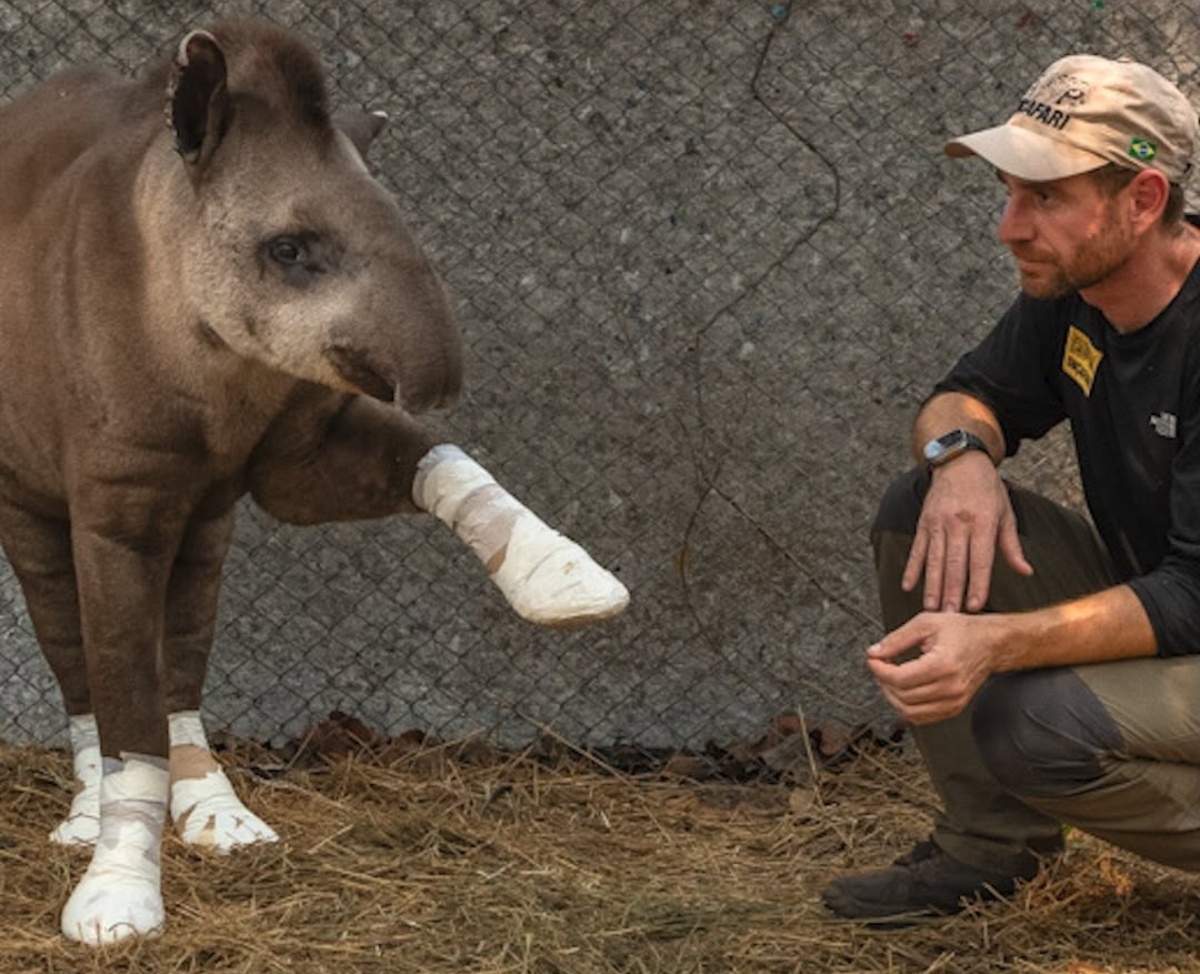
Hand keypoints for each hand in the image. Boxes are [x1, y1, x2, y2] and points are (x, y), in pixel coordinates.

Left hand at [867, 611, 998, 723]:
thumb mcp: (926, 624)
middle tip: (881, 666)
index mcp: (944, 664)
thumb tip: (874, 653)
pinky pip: (922, 718)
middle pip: (903, 696)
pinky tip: (903, 691)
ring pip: (910, 711)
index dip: (880, 670)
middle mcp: (951, 687)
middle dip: (884, 682)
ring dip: (893, 697)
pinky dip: (906, 707)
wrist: (990, 644)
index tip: (873, 660)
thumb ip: (897, 639)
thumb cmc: (963, 631)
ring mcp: (954, 701)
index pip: (900, 679)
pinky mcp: (954, 708)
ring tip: (890, 679)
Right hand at [903, 452, 1030, 612]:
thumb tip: (1026, 572)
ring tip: (931, 608)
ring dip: (932, 586)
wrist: (959, 462)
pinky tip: (908, 586)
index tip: (974, 605)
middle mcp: (959, 523)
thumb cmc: (987, 489)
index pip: (980, 559)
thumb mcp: (1005, 512)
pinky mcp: (924, 522)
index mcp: (983, 522)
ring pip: (934, 560)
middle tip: (950, 616)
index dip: (977, 583)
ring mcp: (938, 523)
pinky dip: (912, 569)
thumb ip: (1011, 545)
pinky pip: (917, 549)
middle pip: (955, 563)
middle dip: (952, 591)